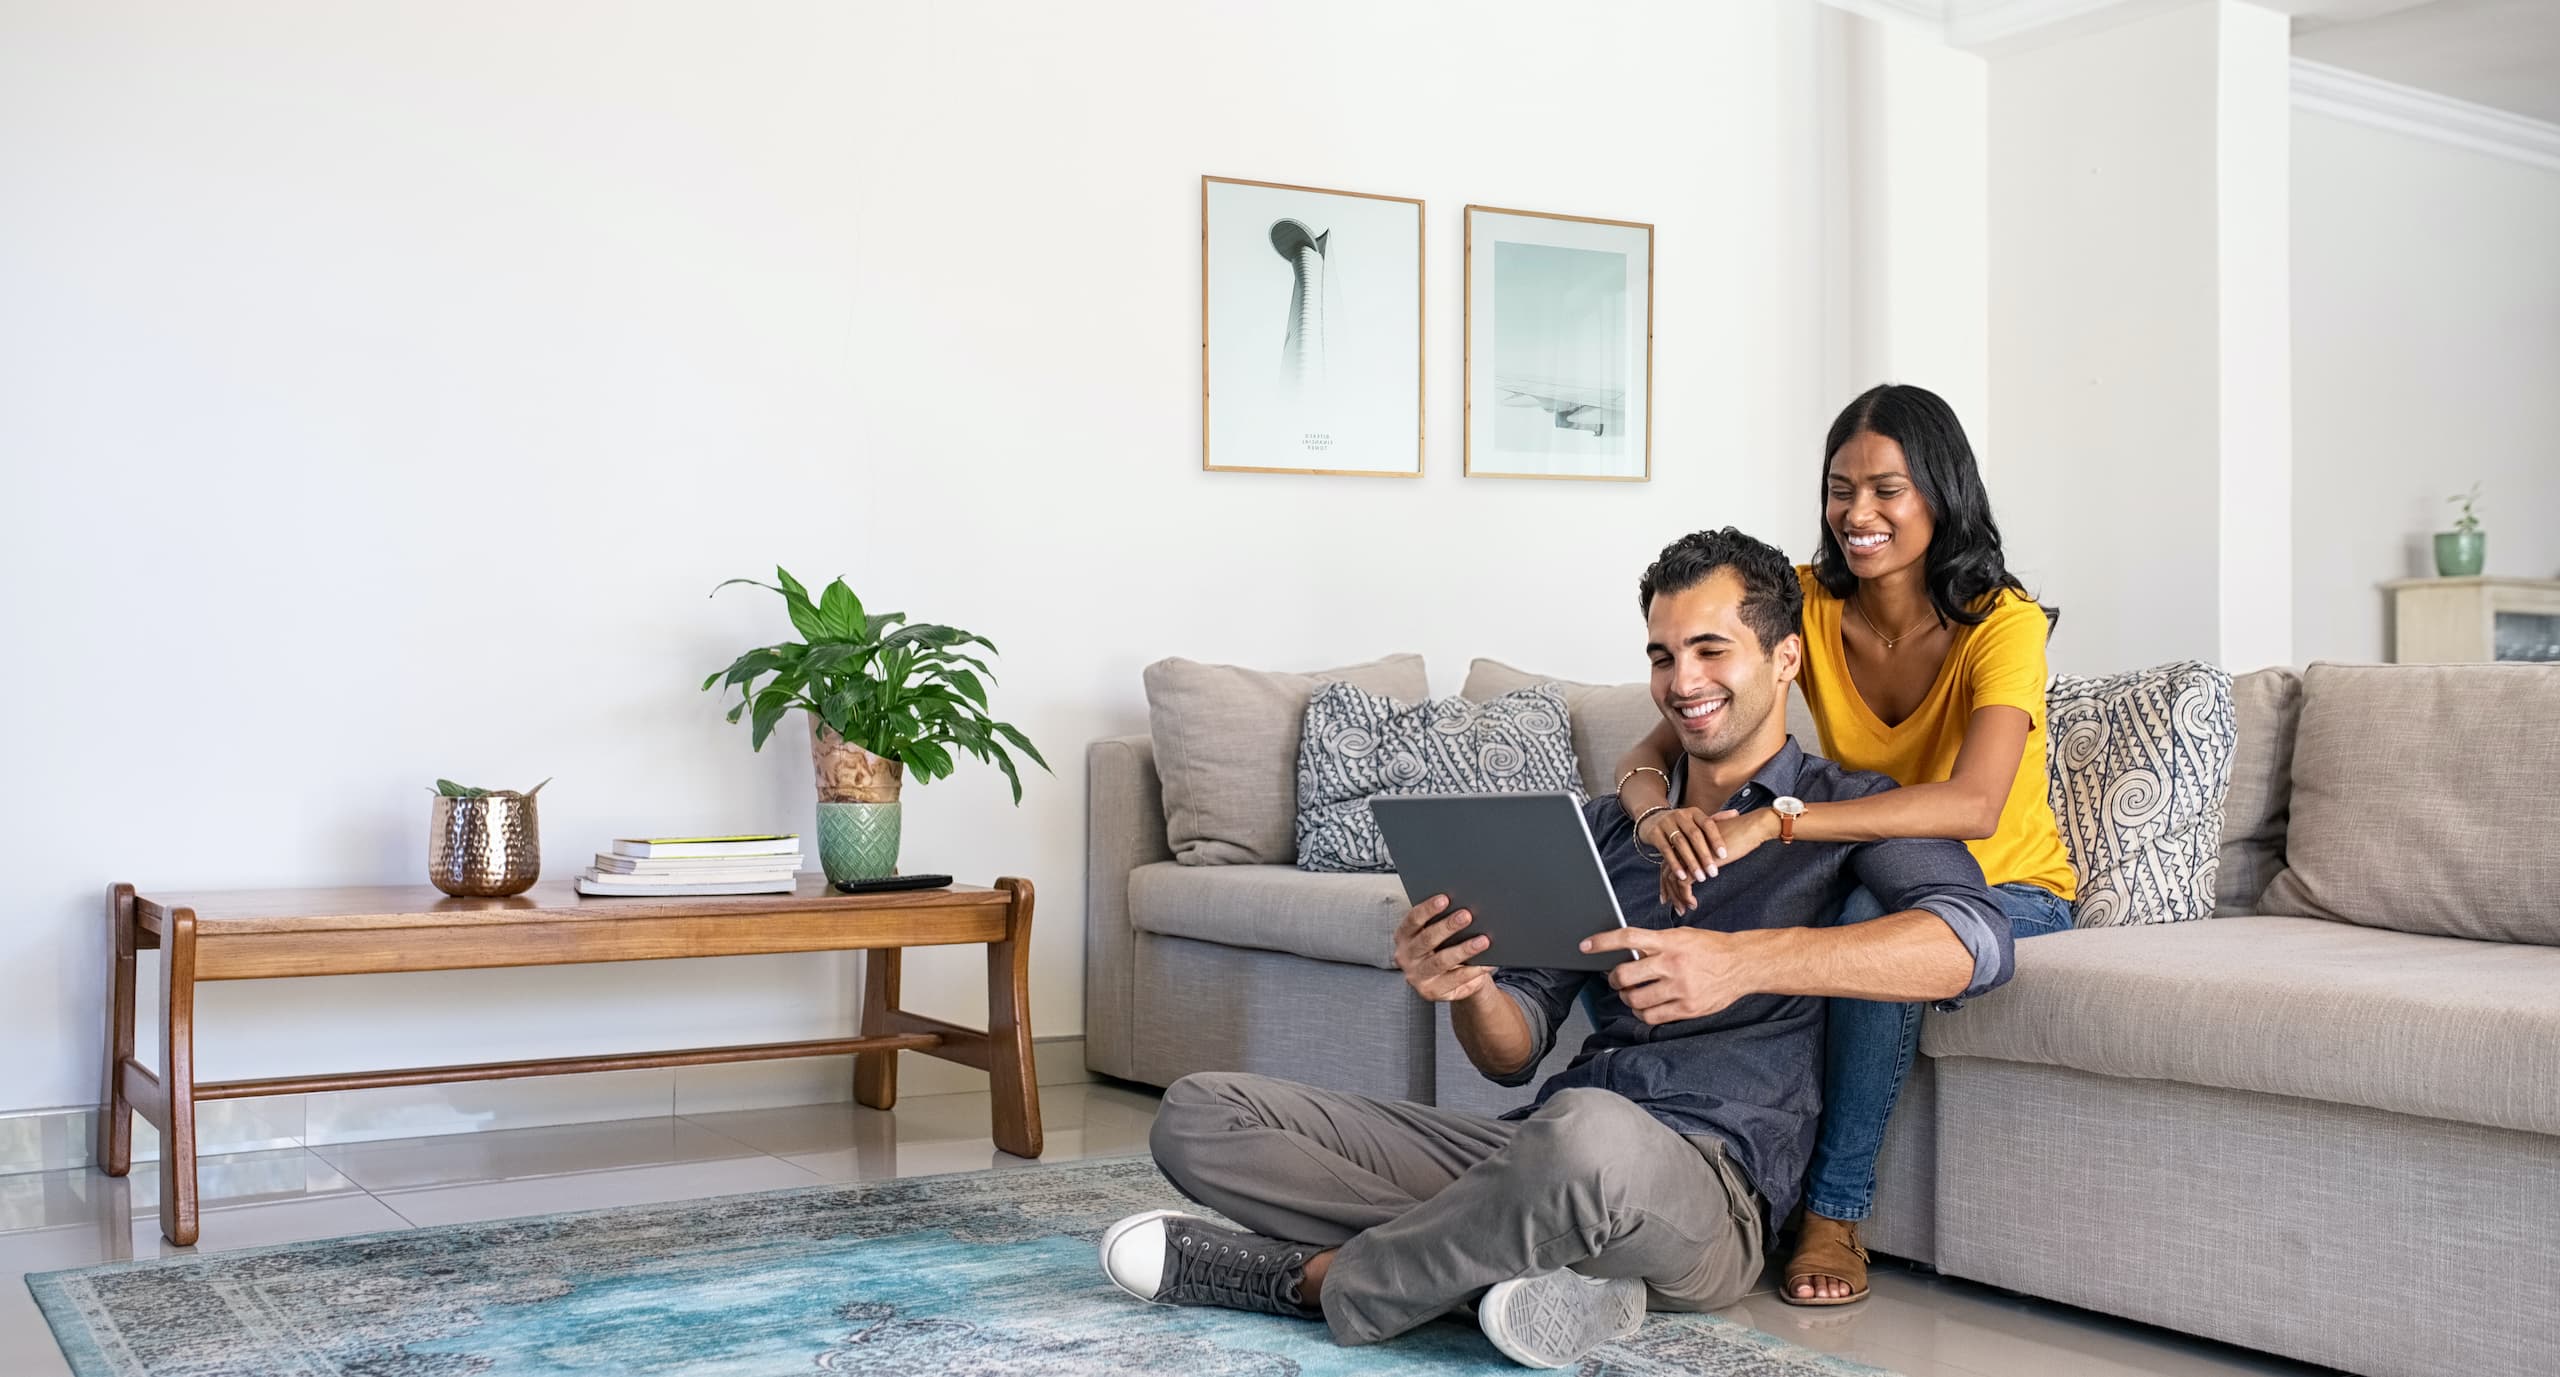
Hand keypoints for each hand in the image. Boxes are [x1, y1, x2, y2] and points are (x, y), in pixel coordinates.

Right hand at [1394, 895, 1497, 1003]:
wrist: (1448, 978)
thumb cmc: (1444, 946)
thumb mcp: (1438, 934)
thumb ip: (1443, 921)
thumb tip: (1464, 908)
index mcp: (1403, 936)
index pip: (1413, 919)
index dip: (1428, 909)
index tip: (1445, 898)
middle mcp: (1405, 957)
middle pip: (1427, 940)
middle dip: (1448, 926)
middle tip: (1467, 915)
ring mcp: (1417, 977)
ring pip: (1441, 961)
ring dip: (1464, 950)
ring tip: (1483, 940)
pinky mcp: (1431, 992)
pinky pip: (1455, 980)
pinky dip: (1474, 970)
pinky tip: (1488, 962)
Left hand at [1581, 926, 1751, 1023]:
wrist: (1741, 964)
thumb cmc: (1709, 948)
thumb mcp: (1681, 936)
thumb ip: (1655, 944)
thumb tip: (1626, 954)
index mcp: (1669, 941)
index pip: (1628, 938)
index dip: (1602, 942)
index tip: (1585, 946)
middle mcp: (1672, 964)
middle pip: (1625, 975)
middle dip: (1614, 979)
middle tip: (1616, 979)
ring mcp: (1680, 988)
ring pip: (1635, 999)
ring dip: (1627, 998)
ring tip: (1632, 993)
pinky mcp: (1687, 1008)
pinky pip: (1651, 1016)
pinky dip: (1642, 1013)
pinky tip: (1646, 1006)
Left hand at [1644, 808, 1778, 913]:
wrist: (1749, 828)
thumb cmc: (1738, 835)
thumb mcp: (1717, 845)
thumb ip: (1707, 855)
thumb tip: (1706, 871)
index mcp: (1687, 840)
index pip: (1668, 863)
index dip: (1667, 881)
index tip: (1668, 896)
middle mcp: (1683, 846)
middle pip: (1666, 871)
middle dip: (1669, 892)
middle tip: (1676, 908)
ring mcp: (1688, 853)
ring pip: (1673, 879)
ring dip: (1677, 897)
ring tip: (1684, 910)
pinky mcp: (1697, 861)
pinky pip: (1684, 883)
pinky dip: (1686, 895)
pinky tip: (1694, 904)